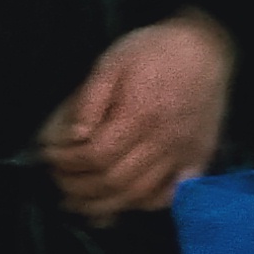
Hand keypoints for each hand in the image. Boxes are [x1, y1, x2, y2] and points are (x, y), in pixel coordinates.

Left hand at [39, 10, 234, 223]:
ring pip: (139, 195)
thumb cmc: (153, 51)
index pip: (96, 155)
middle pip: (114, 181)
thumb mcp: (111, 63)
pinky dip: (146, 205)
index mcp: (140, 115)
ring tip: (79, 203)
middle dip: (77, 187)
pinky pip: (172, 194)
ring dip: (104, 205)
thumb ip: (87, 101)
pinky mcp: (198, 159)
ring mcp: (183, 154)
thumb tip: (70, 138)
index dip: (66, 162)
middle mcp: (163, 142)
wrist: (206, 48)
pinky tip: (125, 203)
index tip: (47, 155)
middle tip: (57, 180)